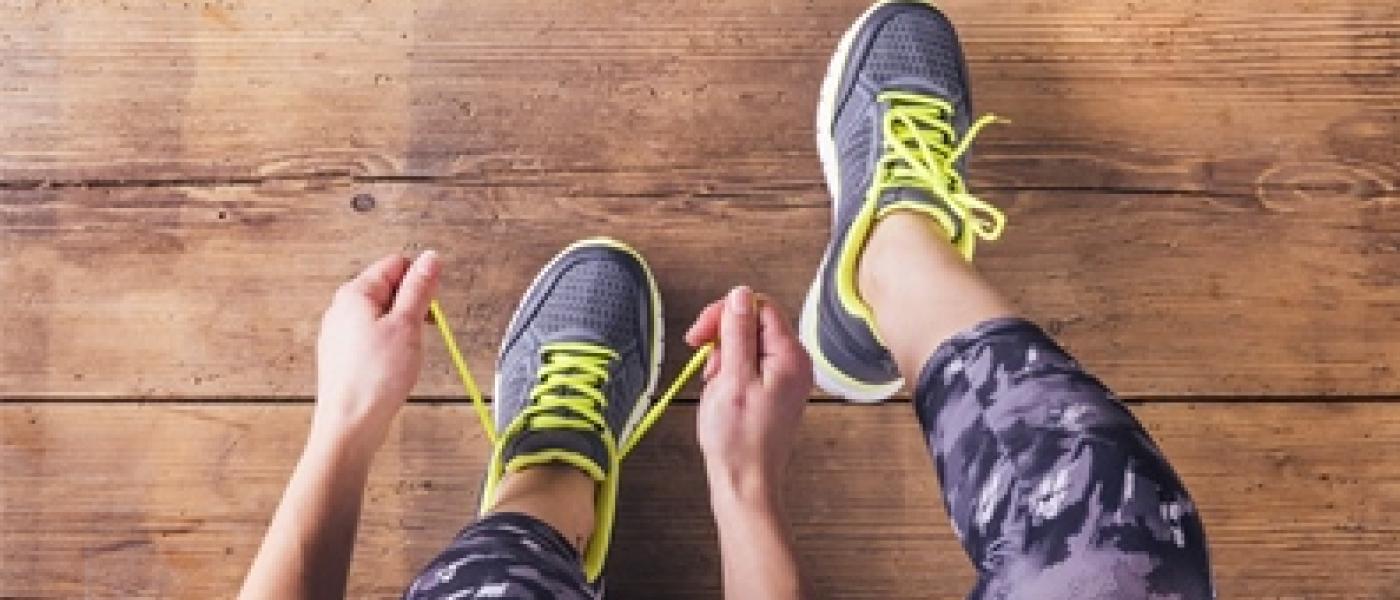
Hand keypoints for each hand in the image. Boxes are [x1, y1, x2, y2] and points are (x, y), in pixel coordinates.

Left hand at [314, 251, 440, 452]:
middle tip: (417, 334)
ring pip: (383, 314)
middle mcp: (342, 307)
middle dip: (412, 307)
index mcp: (355, 293)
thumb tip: (431, 258)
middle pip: (389, 288)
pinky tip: (392, 366)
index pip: (397, 264)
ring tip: (405, 354)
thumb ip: (420, 288)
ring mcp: (340, 332)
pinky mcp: (344, 354)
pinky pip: (374, 336)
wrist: (350, 425)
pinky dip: (390, 346)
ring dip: (403, 328)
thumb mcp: (407, 325)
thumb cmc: (376, 377)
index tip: (429, 308)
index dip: (420, 282)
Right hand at [686, 286, 812, 507]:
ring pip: (747, 344)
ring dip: (723, 357)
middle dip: (723, 337)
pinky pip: (748, 365)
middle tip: (704, 360)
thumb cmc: (739, 440)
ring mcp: (784, 377)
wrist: (746, 482)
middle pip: (754, 323)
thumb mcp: (732, 378)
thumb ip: (737, 333)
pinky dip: (729, 373)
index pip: (759, 306)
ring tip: (715, 385)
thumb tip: (739, 294)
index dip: (726, 313)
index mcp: (791, 356)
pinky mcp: (773, 390)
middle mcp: (794, 363)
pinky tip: (721, 392)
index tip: (701, 333)